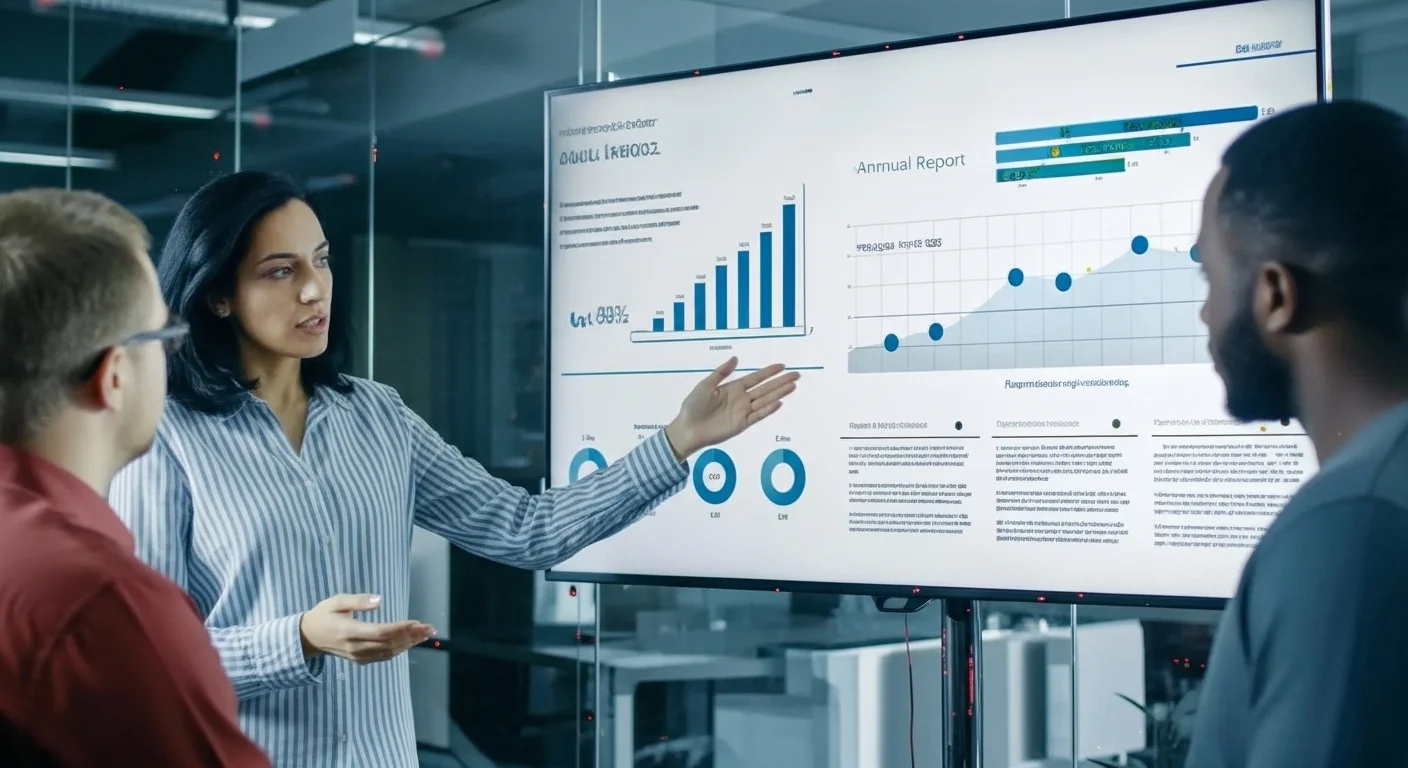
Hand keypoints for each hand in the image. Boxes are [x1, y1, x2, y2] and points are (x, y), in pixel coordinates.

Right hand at [299, 593, 434, 664]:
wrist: (308, 637)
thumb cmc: (324, 614)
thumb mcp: (336, 601)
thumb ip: (357, 601)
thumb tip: (380, 600)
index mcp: (348, 631)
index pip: (380, 632)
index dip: (401, 629)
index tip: (417, 622)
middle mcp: (355, 647)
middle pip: (389, 644)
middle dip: (412, 636)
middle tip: (430, 628)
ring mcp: (357, 656)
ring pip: (389, 652)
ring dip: (409, 644)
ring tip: (426, 634)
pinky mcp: (360, 660)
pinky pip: (384, 657)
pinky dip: (400, 649)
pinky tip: (411, 642)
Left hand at [664, 356, 799, 459]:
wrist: (687, 428)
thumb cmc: (693, 406)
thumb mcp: (705, 385)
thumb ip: (721, 372)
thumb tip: (735, 358)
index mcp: (733, 388)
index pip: (756, 378)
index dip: (769, 372)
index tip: (782, 365)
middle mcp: (742, 399)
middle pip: (765, 388)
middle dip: (780, 381)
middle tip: (796, 374)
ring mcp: (743, 412)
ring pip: (765, 400)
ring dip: (779, 393)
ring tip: (793, 386)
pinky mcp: (741, 425)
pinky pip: (757, 416)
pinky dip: (768, 410)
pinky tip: (779, 402)